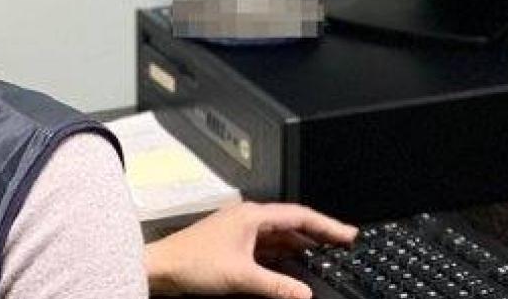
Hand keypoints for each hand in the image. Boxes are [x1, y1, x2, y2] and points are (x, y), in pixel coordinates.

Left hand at [145, 201, 356, 297]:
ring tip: (324, 256)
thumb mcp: (240, 277)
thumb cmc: (191, 262)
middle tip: (342, 245)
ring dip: (300, 246)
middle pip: (292, 224)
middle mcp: (248, 219)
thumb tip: (303, 293)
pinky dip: (283, 256)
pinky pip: (266, 247)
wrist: (160, 267)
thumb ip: (276, 286)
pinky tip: (292, 267)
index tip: (347, 234)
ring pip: (279, 237)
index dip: (327, 225)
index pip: (299, 216)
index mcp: (252, 216)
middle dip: (318, 235)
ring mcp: (240, 231)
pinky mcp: (233, 245)